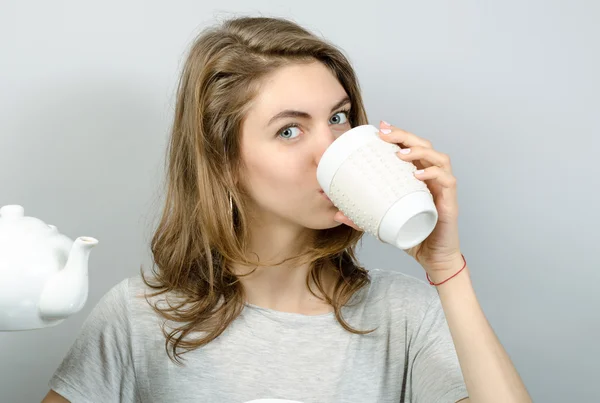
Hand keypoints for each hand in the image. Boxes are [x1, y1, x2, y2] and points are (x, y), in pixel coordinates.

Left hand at [334, 121, 462, 274]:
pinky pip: (447, 180)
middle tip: (385, 134)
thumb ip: (362, 217)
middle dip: (404, 135)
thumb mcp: (383, 223)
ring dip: (419, 151)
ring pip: (438, 157)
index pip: (411, 147)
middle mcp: (432, 177)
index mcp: (418, 176)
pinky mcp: (450, 201)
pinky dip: (433, 173)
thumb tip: (337, 213)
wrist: (433, 258)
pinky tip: (418, 174)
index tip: (379, 127)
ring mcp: (442, 187)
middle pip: (424, 145)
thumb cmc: (413, 235)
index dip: (398, 134)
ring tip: (400, 154)